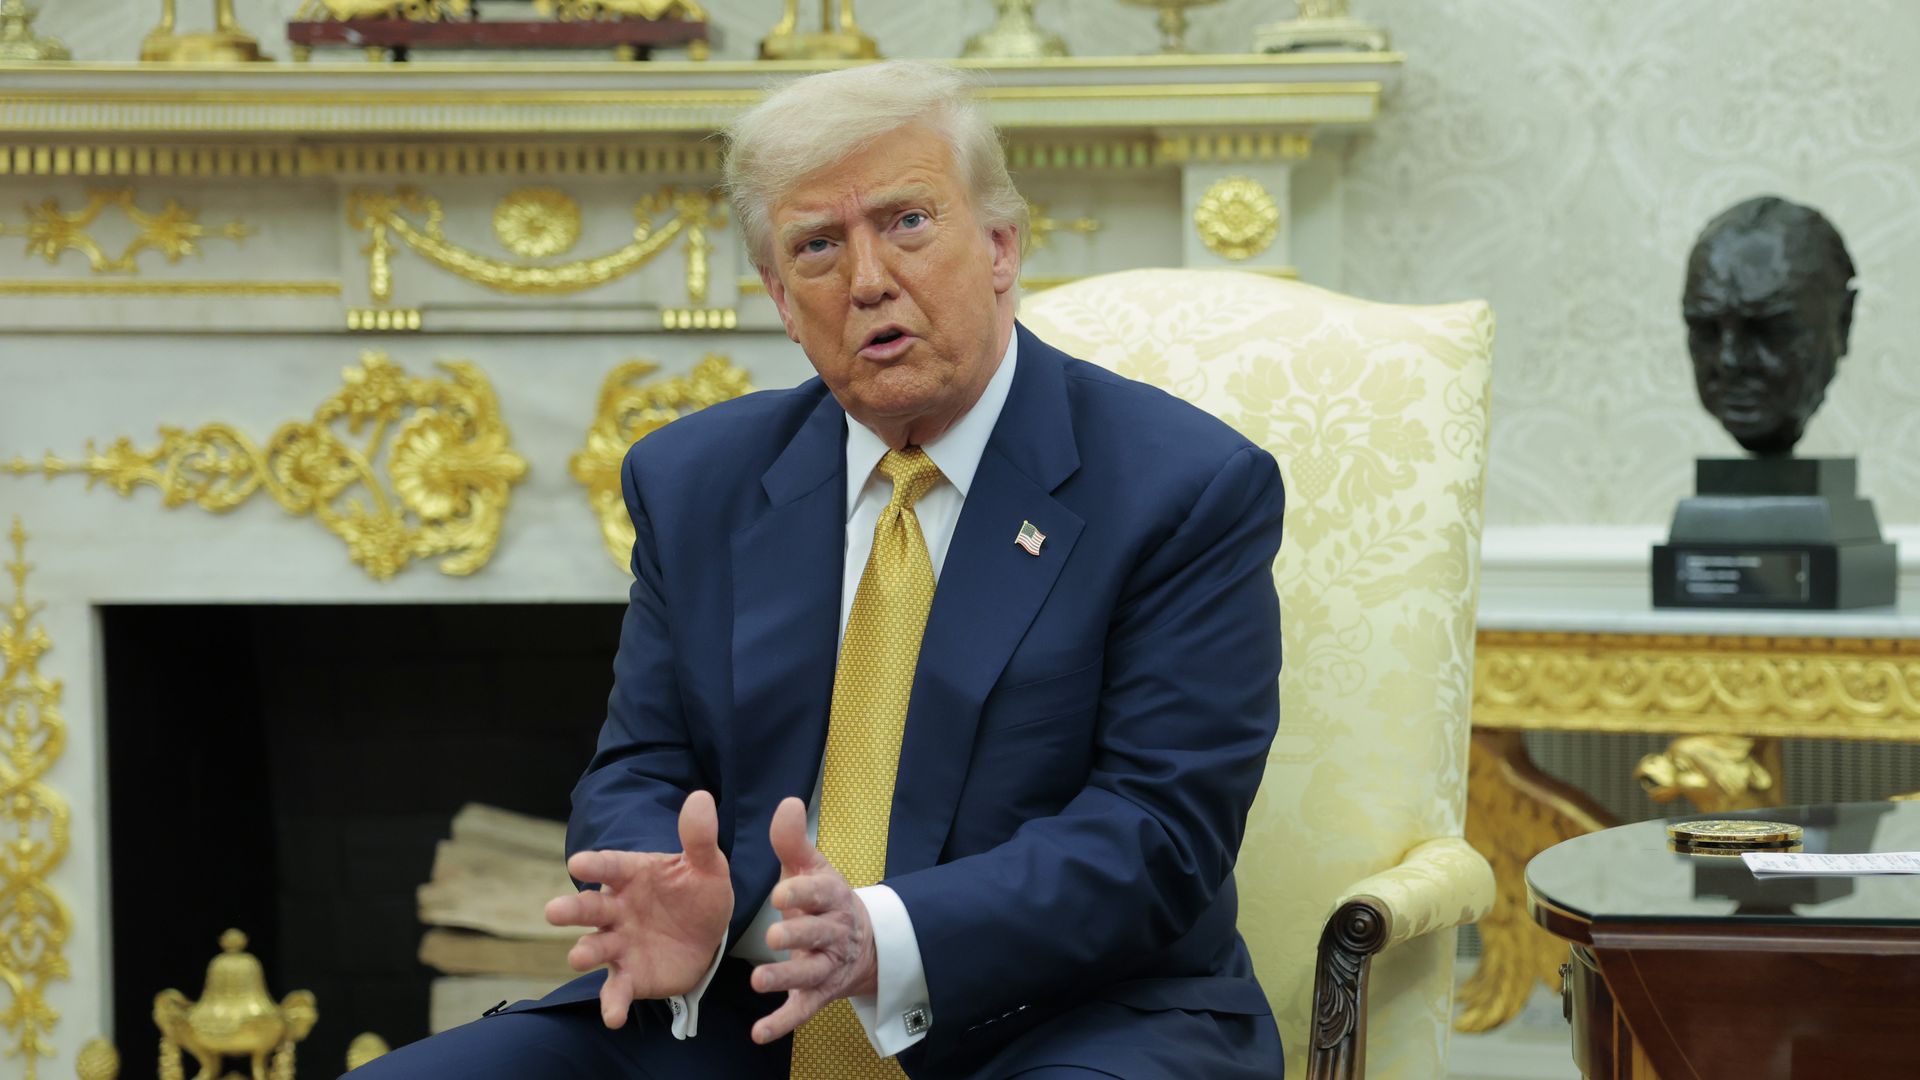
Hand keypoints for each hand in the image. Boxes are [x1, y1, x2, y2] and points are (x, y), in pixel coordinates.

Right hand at [543, 790, 732, 1028]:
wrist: (708, 935)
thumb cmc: (698, 892)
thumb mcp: (707, 866)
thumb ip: (699, 838)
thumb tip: (701, 798)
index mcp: (632, 875)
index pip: (610, 865)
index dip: (595, 863)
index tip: (578, 861)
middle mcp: (617, 909)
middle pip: (589, 907)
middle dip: (571, 909)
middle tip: (553, 911)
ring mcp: (619, 944)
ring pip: (594, 947)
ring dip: (584, 952)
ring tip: (579, 957)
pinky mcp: (629, 975)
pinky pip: (616, 990)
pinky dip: (612, 1003)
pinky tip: (612, 1017)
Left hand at [749, 797, 878, 1043]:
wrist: (863, 942)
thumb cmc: (824, 900)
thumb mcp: (811, 867)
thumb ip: (793, 839)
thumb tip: (786, 801)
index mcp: (832, 897)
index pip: (820, 894)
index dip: (802, 893)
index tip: (781, 892)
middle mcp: (834, 933)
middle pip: (818, 935)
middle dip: (798, 936)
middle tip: (775, 935)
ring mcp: (827, 966)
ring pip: (810, 973)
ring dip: (786, 978)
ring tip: (759, 981)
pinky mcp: (818, 994)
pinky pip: (801, 1010)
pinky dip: (782, 1023)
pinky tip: (759, 1033)